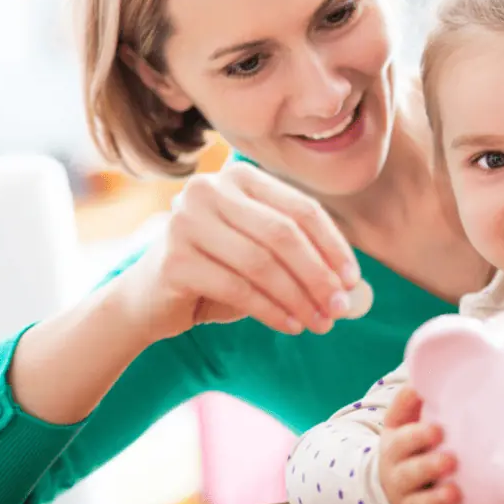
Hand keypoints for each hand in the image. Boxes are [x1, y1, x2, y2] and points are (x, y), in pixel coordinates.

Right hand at [117, 162, 362, 341]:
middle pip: (283, 234)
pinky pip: (237, 288)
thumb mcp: (262, 255)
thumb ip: (302, 258)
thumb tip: (352, 285)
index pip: (301, 209)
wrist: (150, 299)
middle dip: (318, 275)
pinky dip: (271, 310)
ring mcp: (186, 221)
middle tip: (339, 308)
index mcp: (240, 178)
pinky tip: (291, 325)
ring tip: (320, 323)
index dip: (333, 246)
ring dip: (298, 298)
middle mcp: (209, 190)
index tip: (353, 280)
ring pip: (262, 263)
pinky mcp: (174, 258)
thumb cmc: (218, 273)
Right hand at [379, 386, 460, 503]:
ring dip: (436, 499)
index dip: (417, 436)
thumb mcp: (399, 422)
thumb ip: (410, 400)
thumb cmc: (404, 445)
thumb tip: (423, 372)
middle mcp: (397, 476)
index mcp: (394, 447)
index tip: (437, 430)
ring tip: (455, 493)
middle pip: (409, 473)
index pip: (401, 441)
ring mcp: (407, 502)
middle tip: (450, 460)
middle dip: (428, 467)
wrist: (388, 485)